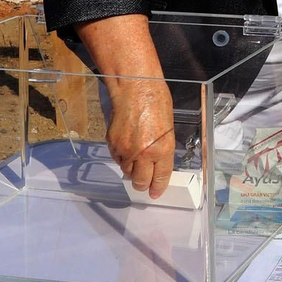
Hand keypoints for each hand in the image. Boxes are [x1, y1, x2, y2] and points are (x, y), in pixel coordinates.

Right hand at [104, 76, 174, 197]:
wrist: (134, 88)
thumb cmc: (155, 101)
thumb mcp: (168, 128)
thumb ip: (163, 148)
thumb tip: (159, 163)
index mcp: (162, 149)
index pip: (160, 177)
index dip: (157, 188)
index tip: (155, 193)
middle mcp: (144, 153)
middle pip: (140, 182)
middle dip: (142, 184)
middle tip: (143, 182)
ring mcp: (126, 149)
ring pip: (127, 171)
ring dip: (131, 169)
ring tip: (136, 157)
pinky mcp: (113, 144)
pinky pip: (117, 159)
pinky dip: (122, 157)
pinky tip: (127, 146)